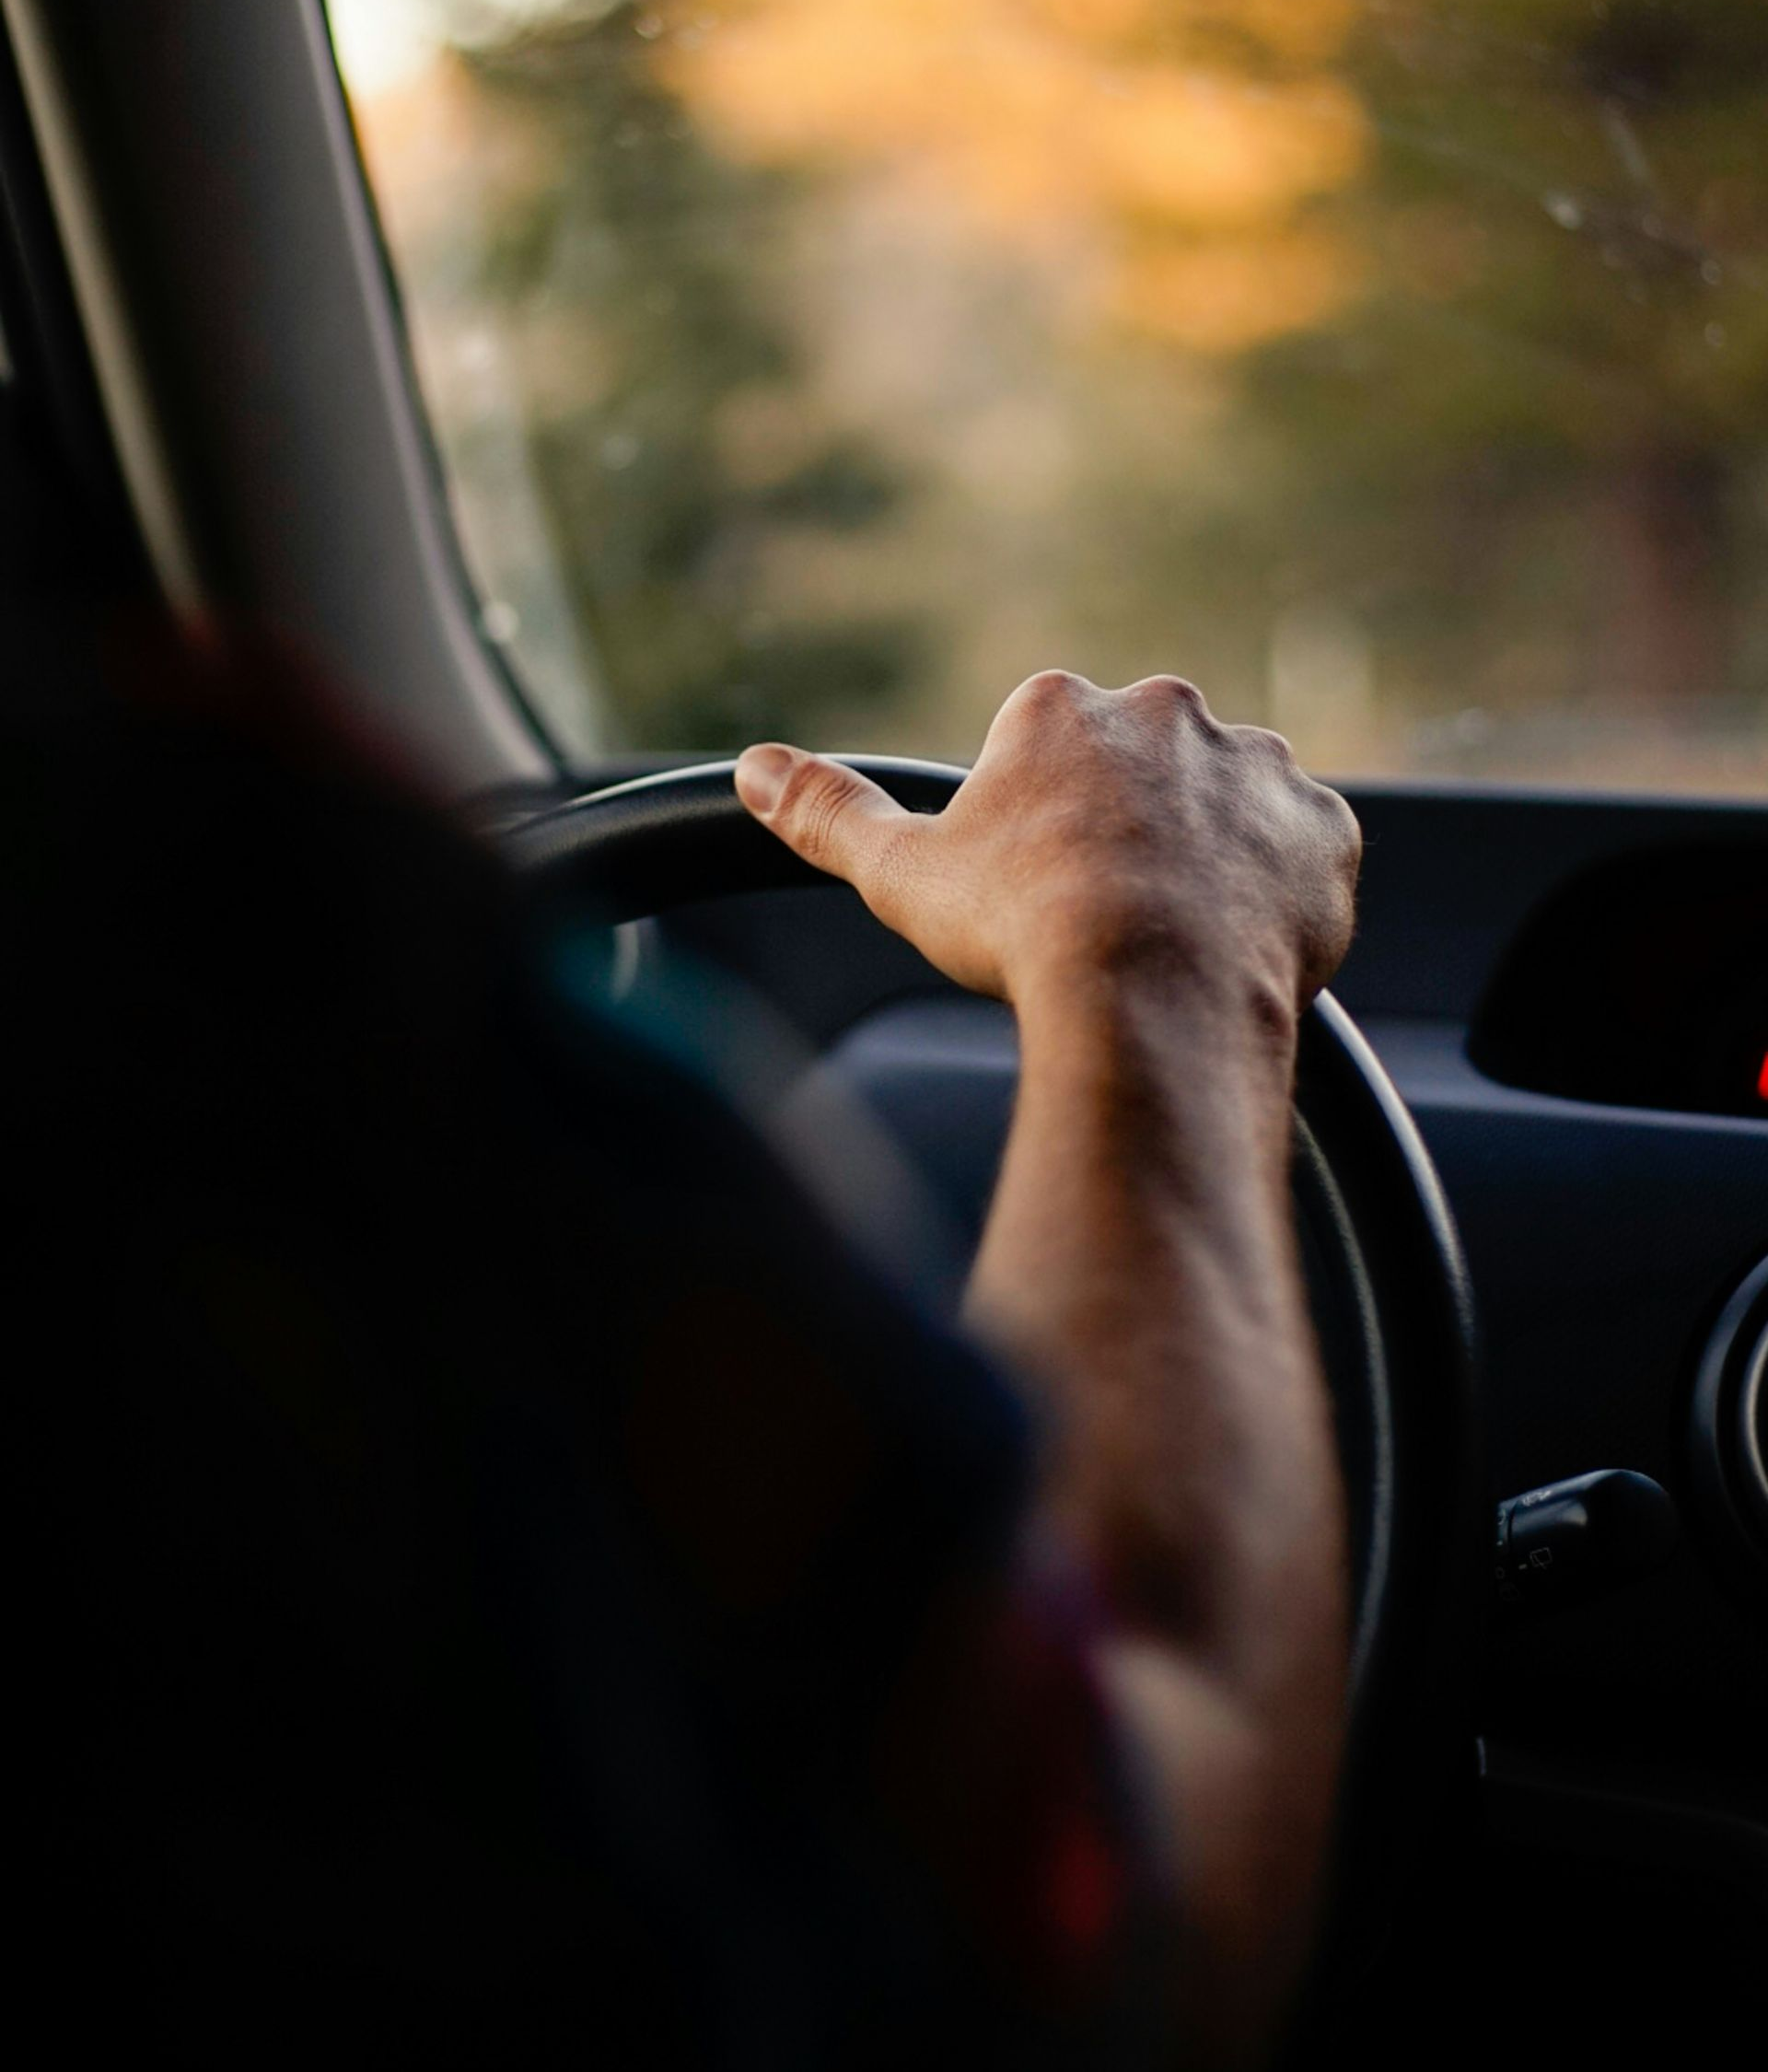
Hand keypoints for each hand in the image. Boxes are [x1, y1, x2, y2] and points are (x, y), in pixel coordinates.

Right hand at [734, 671, 1360, 1025]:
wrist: (1151, 998)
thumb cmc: (1021, 931)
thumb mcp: (902, 873)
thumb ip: (827, 812)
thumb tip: (753, 768)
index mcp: (1065, 707)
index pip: (1047, 746)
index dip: (1038, 826)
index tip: (1038, 888)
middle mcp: (1170, 713)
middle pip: (1142, 771)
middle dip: (1129, 834)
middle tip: (1105, 921)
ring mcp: (1259, 767)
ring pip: (1227, 809)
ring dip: (1207, 860)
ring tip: (1172, 945)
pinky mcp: (1325, 830)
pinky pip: (1304, 854)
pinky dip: (1278, 895)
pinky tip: (1237, 949)